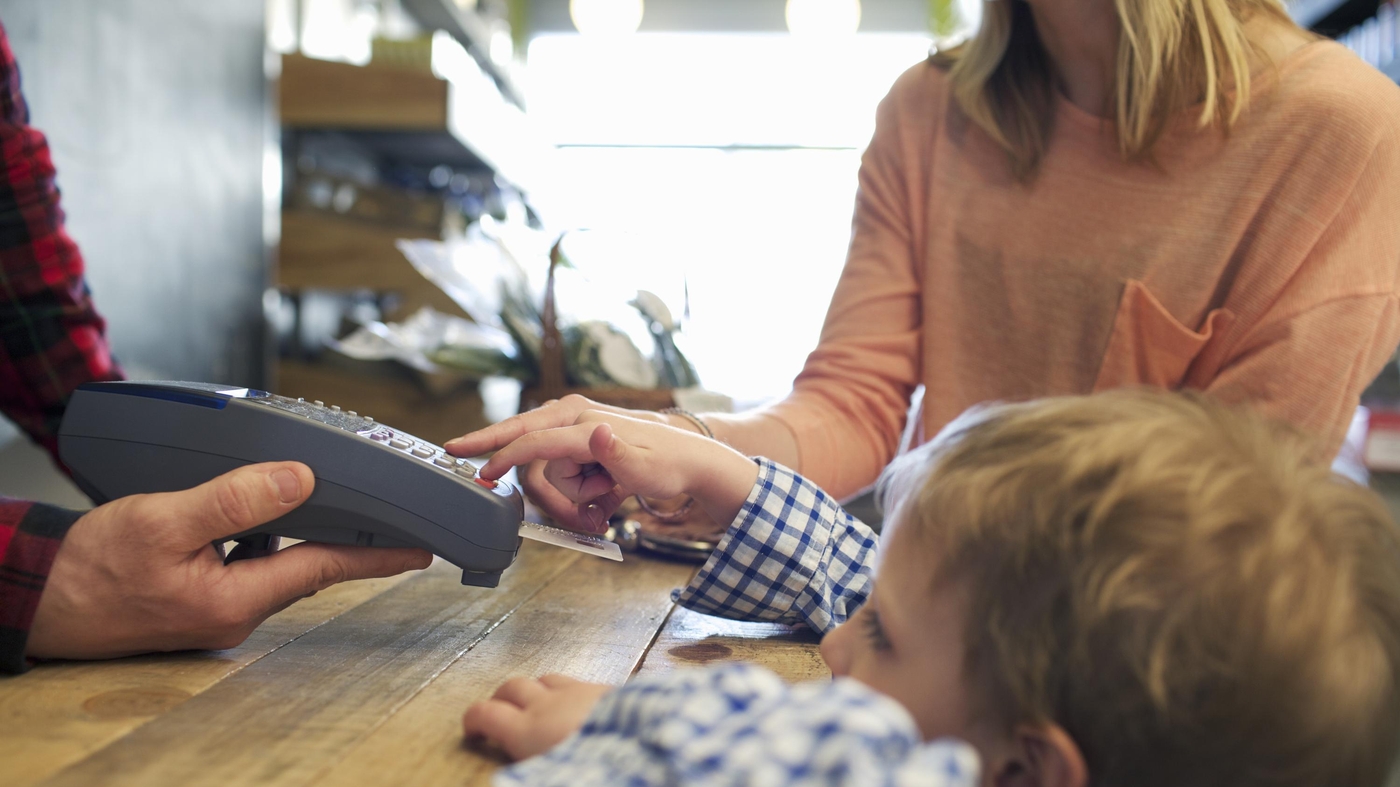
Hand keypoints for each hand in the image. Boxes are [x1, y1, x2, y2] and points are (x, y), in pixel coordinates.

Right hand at [25, 461, 432, 659]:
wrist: (40, 597)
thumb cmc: (92, 568)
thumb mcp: (164, 522)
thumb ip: (234, 501)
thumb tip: (299, 480)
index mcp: (235, 599)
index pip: (325, 568)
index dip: (377, 553)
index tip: (421, 548)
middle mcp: (235, 610)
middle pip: (307, 564)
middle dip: (347, 535)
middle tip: (385, 509)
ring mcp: (217, 607)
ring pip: (276, 560)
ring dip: (299, 529)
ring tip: (320, 493)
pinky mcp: (199, 597)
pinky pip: (247, 560)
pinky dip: (261, 533)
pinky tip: (257, 506)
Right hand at [462, 674, 612, 760]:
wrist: (645, 741)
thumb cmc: (592, 765)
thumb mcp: (550, 774)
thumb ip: (532, 769)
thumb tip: (520, 775)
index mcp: (526, 730)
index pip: (485, 713)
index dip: (472, 719)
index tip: (471, 729)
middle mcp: (547, 703)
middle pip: (512, 686)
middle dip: (501, 697)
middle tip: (500, 713)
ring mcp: (579, 691)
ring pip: (545, 678)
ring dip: (535, 689)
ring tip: (537, 704)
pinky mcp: (607, 689)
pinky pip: (578, 682)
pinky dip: (568, 691)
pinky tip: (577, 705)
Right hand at [476, 410, 757, 532]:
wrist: (690, 460)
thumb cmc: (669, 465)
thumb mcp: (644, 468)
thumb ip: (615, 452)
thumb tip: (596, 431)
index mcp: (586, 425)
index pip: (534, 442)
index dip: (502, 457)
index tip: (480, 472)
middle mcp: (577, 419)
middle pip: (535, 458)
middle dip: (539, 483)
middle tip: (546, 494)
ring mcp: (579, 430)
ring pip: (554, 475)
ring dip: (576, 496)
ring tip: (610, 498)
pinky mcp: (583, 443)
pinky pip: (565, 474)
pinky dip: (582, 493)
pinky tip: (607, 496)